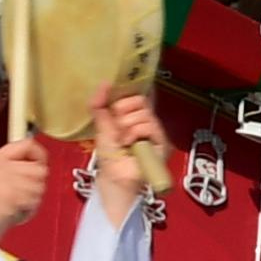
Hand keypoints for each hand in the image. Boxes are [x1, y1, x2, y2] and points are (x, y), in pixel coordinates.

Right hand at [0, 136, 49, 243]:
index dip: (39, 154)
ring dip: (33, 199)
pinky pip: (34, 200)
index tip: (39, 164)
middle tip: (22, 195)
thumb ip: (13, 166)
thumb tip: (38, 159)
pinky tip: (16, 212)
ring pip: (40, 186)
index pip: (26, 144)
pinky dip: (29, 210)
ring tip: (17, 205)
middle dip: (36, 184)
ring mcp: (5, 180)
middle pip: (39, 168)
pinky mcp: (11, 196)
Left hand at [88, 89, 168, 226]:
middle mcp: (146, 119)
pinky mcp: (161, 141)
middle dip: (122, 113)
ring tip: (123, 141)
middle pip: (139, 99)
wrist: (115, 176)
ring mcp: (155, 130)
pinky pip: (148, 125)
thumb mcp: (101, 126)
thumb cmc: (109, 155)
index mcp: (133, 114)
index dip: (124, 97)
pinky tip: (129, 145)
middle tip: (117, 129)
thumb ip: (99, 105)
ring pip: (142, 113)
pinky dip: (134, 134)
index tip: (113, 108)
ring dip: (126, 127)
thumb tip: (104, 83)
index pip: (135, 94)